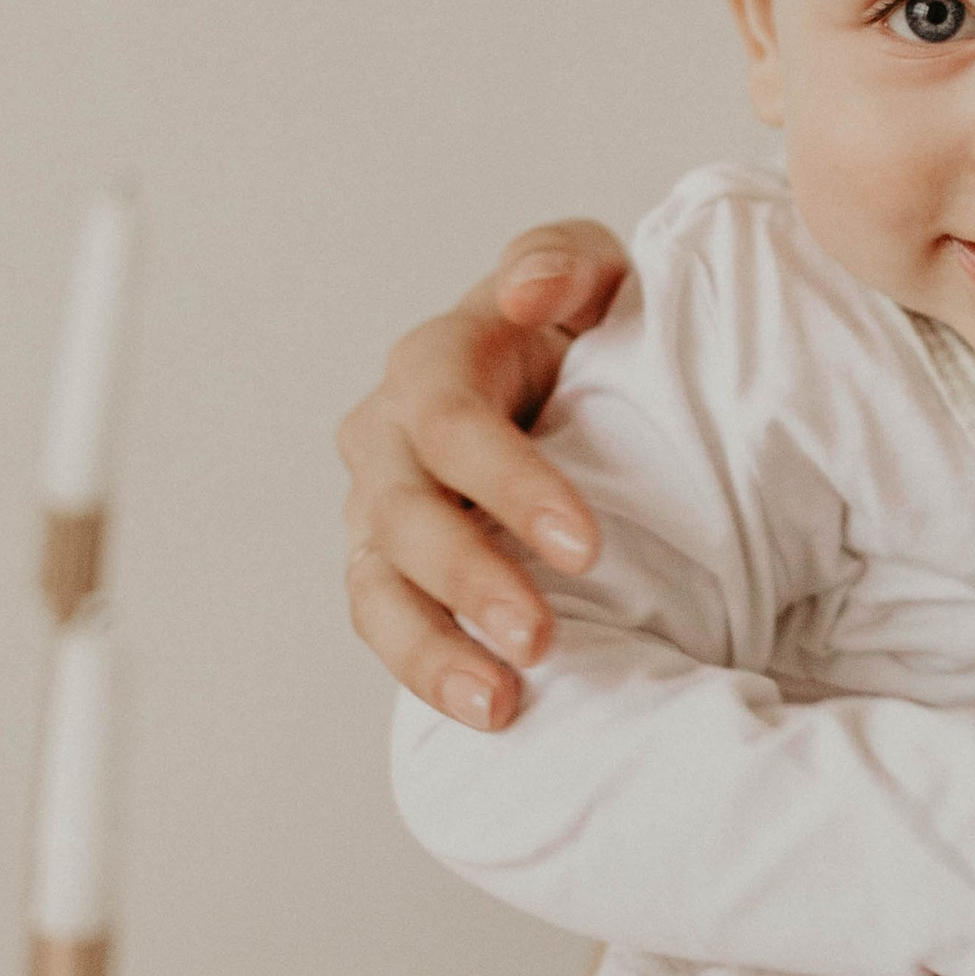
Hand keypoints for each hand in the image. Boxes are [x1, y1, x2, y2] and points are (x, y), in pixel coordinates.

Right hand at [339, 221, 630, 727]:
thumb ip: (565, 262)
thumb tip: (528, 290)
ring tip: (500, 701)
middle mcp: (389, 438)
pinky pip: (388, 628)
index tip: (584, 545)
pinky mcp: (390, 572)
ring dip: (433, 650)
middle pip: (405, 515)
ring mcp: (380, 513)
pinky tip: (489, 712)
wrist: (574, 386)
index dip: (510, 483)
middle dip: (471, 580)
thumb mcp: (596, 274)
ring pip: (378, 586)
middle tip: (542, 639)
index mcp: (435, 362)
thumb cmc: (585, 327)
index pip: (450, 421)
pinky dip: (428, 672)